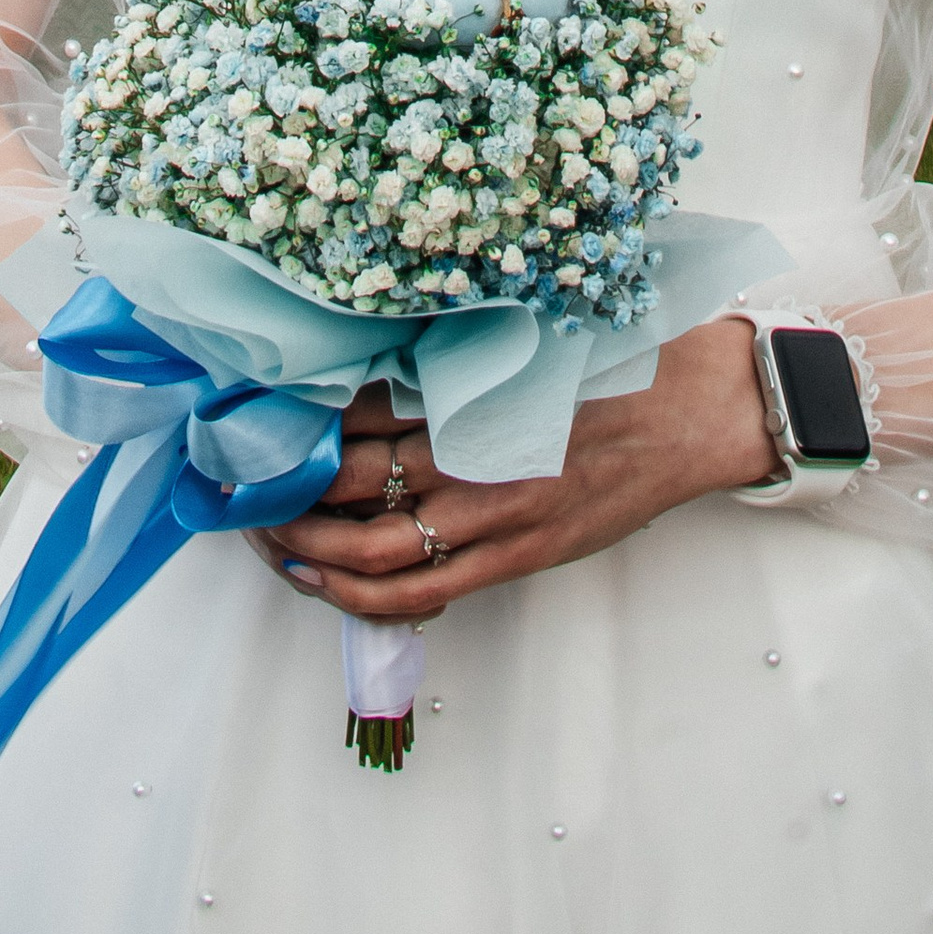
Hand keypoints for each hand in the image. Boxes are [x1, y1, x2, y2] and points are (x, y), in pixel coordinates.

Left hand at [241, 318, 777, 620]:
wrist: (692, 410)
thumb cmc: (611, 364)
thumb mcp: (522, 337)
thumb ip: (448, 357)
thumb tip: (367, 364)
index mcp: (469, 388)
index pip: (354, 409)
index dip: (294, 421)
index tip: (252, 418)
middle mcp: (472, 452)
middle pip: (347, 480)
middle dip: (282, 488)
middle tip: (240, 483)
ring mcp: (494, 514)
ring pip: (369, 547)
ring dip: (305, 547)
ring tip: (267, 536)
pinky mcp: (517, 556)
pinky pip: (420, 593)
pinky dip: (359, 595)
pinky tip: (321, 582)